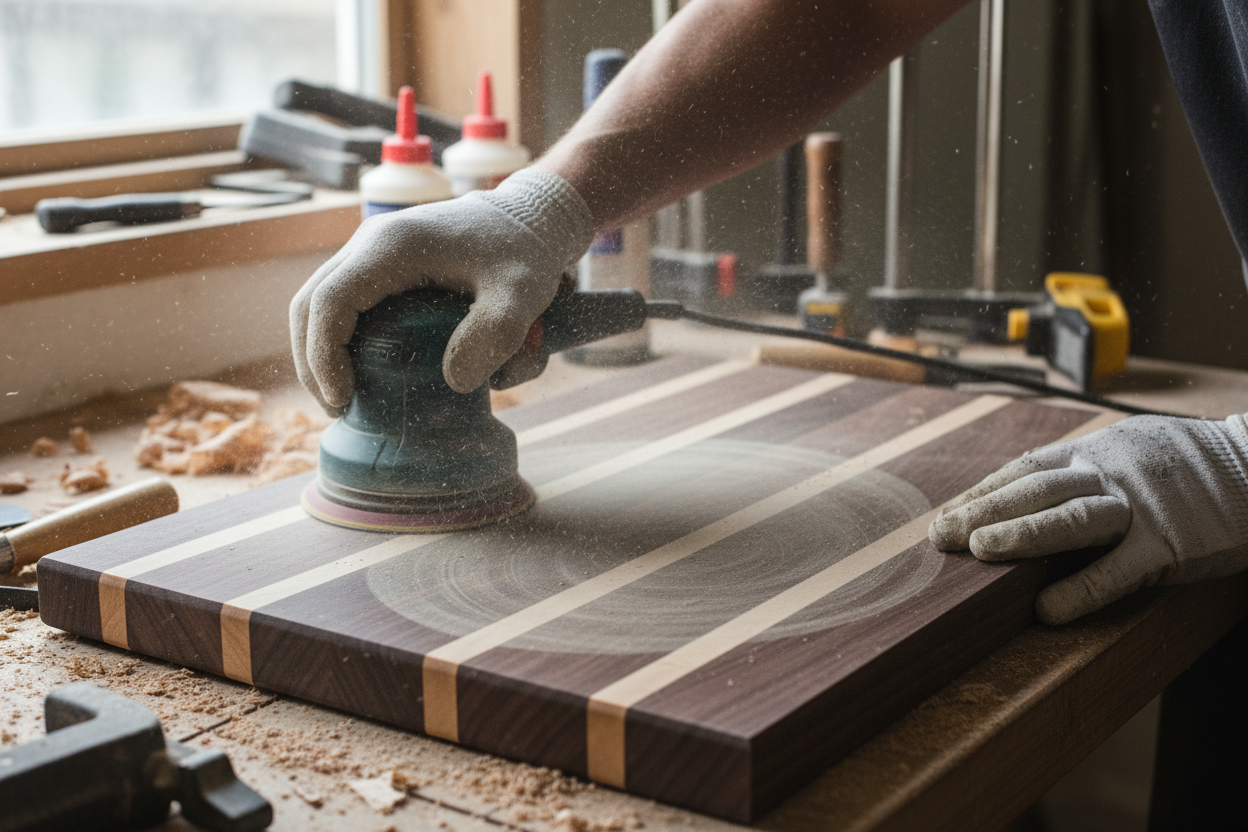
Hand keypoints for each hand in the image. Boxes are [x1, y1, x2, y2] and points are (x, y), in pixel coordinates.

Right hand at [290, 169, 593, 414]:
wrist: (530, 220)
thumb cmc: (526, 254)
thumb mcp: (522, 295)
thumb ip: (495, 335)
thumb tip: (454, 380)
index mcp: (393, 246)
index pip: (330, 302)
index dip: (324, 355)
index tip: (342, 398)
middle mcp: (372, 242)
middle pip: (310, 303)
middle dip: (313, 361)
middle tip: (337, 407)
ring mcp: (373, 251)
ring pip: (320, 301)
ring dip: (320, 351)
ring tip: (342, 397)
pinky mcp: (383, 265)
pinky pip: (343, 301)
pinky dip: (340, 338)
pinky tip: (359, 372)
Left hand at [928, 414, 1247, 624]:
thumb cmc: (1185, 466)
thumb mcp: (1128, 451)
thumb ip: (1079, 470)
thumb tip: (1020, 492)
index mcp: (1094, 453)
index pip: (1022, 471)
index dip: (980, 494)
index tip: (945, 514)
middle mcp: (1108, 474)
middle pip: (1034, 491)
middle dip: (983, 513)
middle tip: (941, 535)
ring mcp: (1139, 508)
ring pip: (1070, 519)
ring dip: (1021, 535)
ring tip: (980, 552)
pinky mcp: (1170, 545)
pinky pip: (1118, 570)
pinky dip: (1080, 590)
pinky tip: (1046, 608)